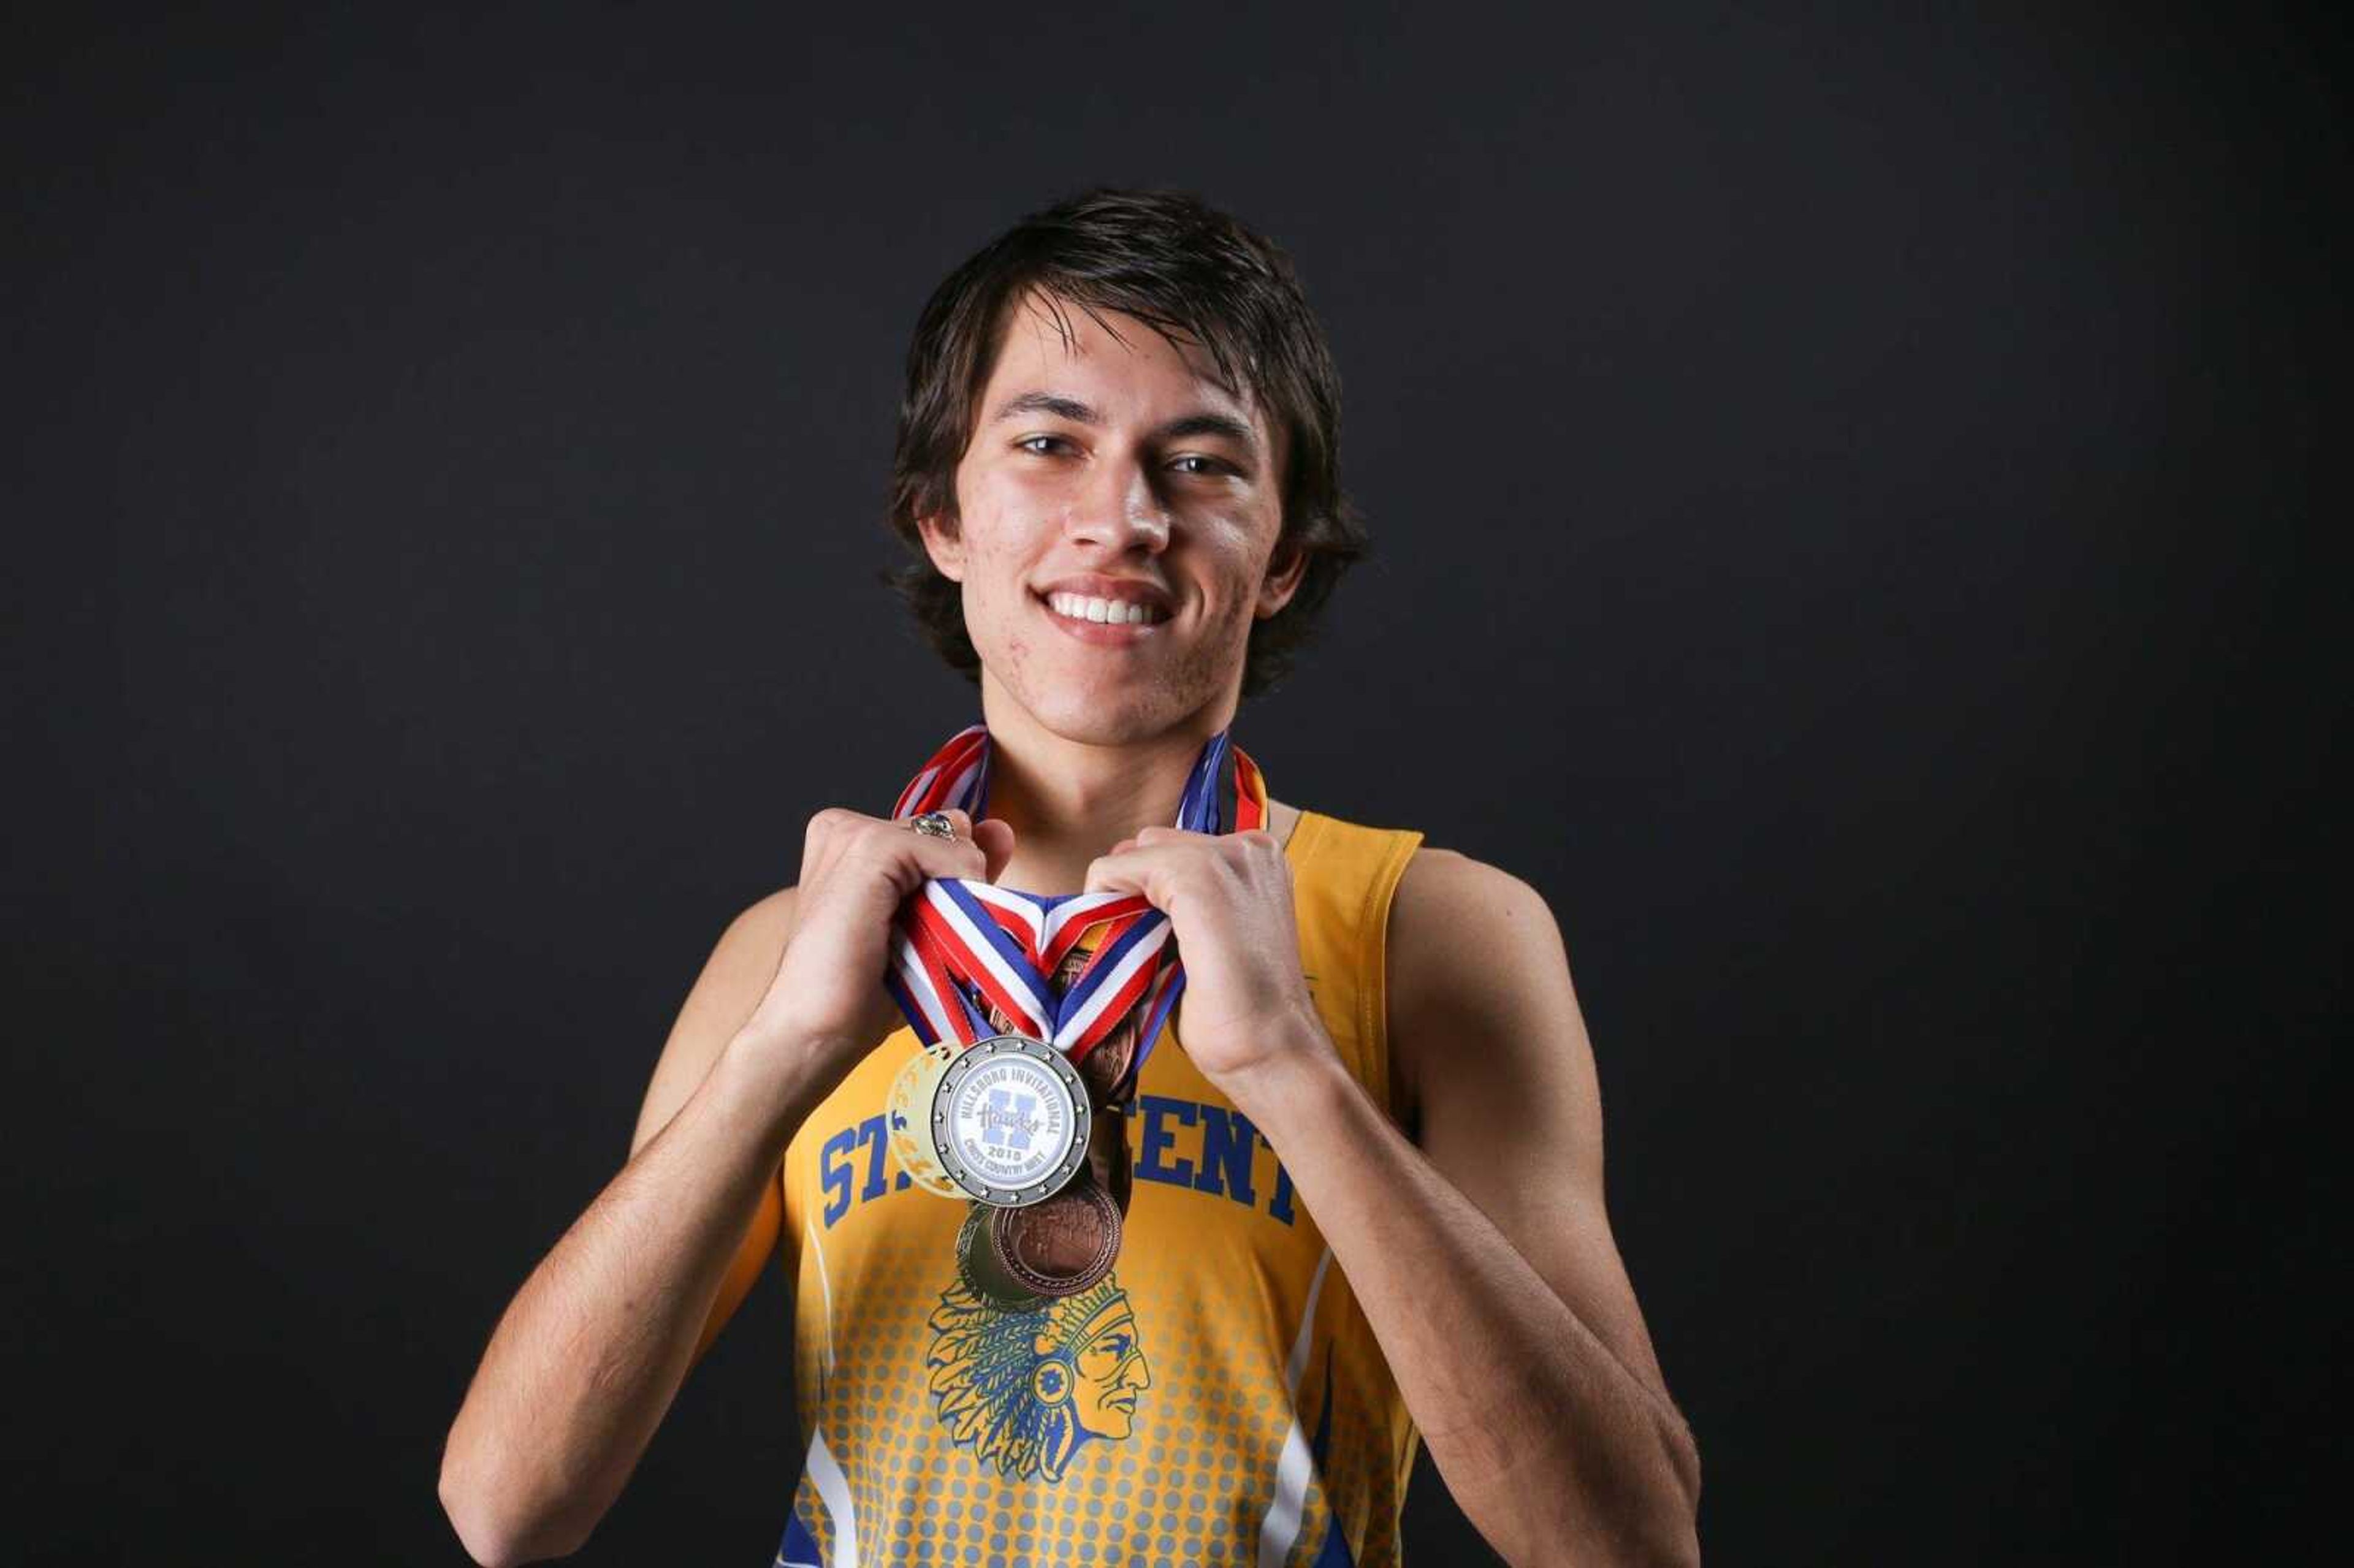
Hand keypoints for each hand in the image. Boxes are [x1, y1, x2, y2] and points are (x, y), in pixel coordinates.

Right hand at [737, 807, 1015, 1074]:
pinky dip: (957, 891)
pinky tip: (926, 929)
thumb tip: (999, 829)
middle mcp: (844, 827)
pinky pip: (949, 851)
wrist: (816, 1030)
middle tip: (916, 938)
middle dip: (954, 883)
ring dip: (956, 894)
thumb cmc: (864, 989)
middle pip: (947, 834)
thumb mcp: (922, 921)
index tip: (933, 920)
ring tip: (914, 939)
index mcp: (847, 839)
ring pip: (952, 842)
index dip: (950, 878)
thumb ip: (957, 870)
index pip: (935, 833)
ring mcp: (852, 832)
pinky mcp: (868, 847)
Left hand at [1082, 826, 1332, 1096]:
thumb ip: (1179, 908)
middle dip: (1134, 887)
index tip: (1145, 934)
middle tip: (1135, 942)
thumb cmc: (1240, 1011)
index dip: (1147, 890)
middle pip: (1153, 844)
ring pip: (1135, 853)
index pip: (1173, 849)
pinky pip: (1118, 867)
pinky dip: (1105, 898)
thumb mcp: (1209, 940)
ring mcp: (1225, 856)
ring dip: (1121, 895)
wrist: (1273, 1051)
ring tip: (1134, 947)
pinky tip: (1124, 941)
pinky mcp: (1197, 875)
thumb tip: (1117, 899)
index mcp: (1258, 860)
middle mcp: (1248, 847)